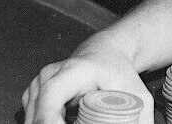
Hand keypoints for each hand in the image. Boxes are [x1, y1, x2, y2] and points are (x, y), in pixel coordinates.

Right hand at [23, 45, 152, 123]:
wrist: (106, 54)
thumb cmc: (121, 73)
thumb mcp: (138, 97)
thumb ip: (139, 122)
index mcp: (74, 71)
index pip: (52, 94)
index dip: (50, 118)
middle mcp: (51, 74)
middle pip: (37, 108)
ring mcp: (41, 81)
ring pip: (32, 113)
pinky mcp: (38, 91)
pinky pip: (34, 113)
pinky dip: (43, 122)